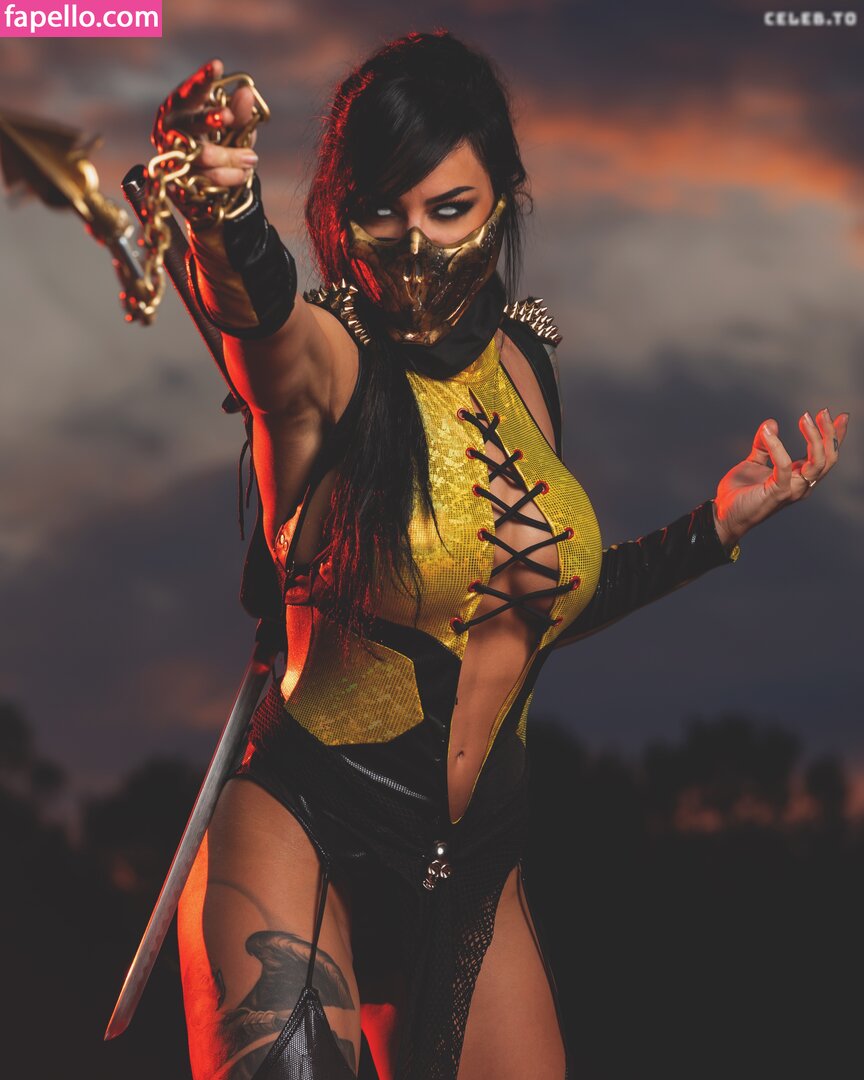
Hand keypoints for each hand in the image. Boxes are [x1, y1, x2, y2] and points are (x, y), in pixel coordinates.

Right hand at [151, 57, 259, 193]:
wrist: (200, 183)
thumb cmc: (213, 143)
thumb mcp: (229, 126)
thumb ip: (238, 111)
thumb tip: (247, 92)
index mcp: (180, 107)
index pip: (191, 91)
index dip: (203, 79)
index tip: (217, 65)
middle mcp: (171, 129)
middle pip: (192, 123)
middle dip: (210, 118)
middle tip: (228, 116)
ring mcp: (173, 156)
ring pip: (205, 155)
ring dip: (233, 157)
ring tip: (252, 158)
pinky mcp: (180, 182)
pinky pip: (210, 179)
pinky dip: (232, 176)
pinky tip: (243, 174)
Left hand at [712, 408, 849, 548]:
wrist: (724, 514)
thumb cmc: (740, 492)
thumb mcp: (753, 462)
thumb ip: (764, 445)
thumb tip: (771, 423)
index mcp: (800, 477)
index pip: (825, 456)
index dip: (836, 436)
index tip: (842, 416)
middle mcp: (802, 485)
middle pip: (828, 458)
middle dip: (829, 433)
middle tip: (822, 412)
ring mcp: (792, 490)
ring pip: (818, 462)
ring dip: (814, 437)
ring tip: (805, 417)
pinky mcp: (778, 492)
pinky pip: (785, 466)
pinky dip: (778, 447)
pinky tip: (769, 432)